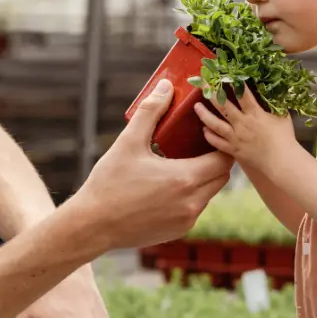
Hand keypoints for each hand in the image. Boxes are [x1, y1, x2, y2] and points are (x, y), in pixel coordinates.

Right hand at [75, 79, 233, 247]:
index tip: (207, 135)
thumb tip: (165, 86)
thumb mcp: (128, 142)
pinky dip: (189, 197)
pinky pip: (195, 209)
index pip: (224, 159)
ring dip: (202, 179)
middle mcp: (192, 202)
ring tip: (180, 165)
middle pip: (221, 177)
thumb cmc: (109, 183)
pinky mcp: (178, 231)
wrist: (92, 225)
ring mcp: (186, 220)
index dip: (220, 145)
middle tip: (196, 147)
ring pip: (209, 194)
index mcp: (185, 178)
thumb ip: (150, 112)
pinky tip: (168, 187)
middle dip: (214, 160)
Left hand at [194, 88, 297, 173]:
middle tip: (203, 85)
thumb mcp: (283, 116)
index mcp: (255, 113)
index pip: (242, 94)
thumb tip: (274, 92)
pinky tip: (204, 130)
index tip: (224, 73)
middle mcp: (242, 123)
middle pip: (223, 106)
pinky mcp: (233, 150)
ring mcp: (235, 137)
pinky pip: (217, 142)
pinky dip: (209, 136)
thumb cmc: (284, 138)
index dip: (233, 82)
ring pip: (215, 124)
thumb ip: (275, 104)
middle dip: (212, 94)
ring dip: (204, 114)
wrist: (281, 161)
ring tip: (196, 106)